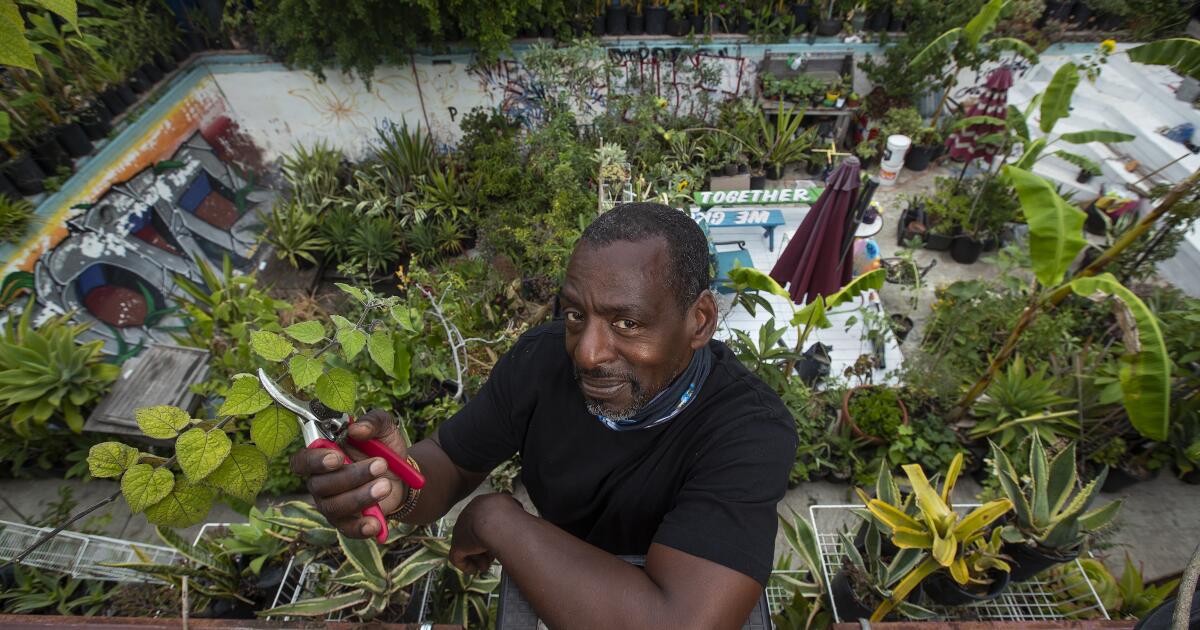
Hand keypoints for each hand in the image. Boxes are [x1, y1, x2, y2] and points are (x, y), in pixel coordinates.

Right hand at [290, 409, 408, 538]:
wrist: (401, 475)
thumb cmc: (382, 448)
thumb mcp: (383, 428)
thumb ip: (372, 422)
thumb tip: (357, 429)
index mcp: (322, 456)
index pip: (301, 462)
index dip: (314, 461)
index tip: (337, 457)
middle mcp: (320, 482)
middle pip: (321, 485)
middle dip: (352, 476)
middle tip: (381, 464)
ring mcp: (332, 504)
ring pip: (334, 506)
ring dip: (361, 496)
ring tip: (385, 485)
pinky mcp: (347, 522)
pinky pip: (347, 530)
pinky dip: (360, 528)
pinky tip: (375, 524)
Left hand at [449, 493, 521, 573]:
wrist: (497, 520)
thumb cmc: (508, 513)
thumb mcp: (512, 506)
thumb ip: (510, 510)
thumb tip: (515, 513)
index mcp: (480, 504)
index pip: (483, 520)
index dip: (492, 532)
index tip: (500, 541)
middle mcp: (467, 515)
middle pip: (474, 533)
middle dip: (484, 546)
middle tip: (494, 555)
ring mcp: (460, 530)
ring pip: (467, 546)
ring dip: (478, 557)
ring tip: (487, 565)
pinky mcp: (457, 545)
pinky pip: (458, 557)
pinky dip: (467, 565)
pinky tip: (475, 570)